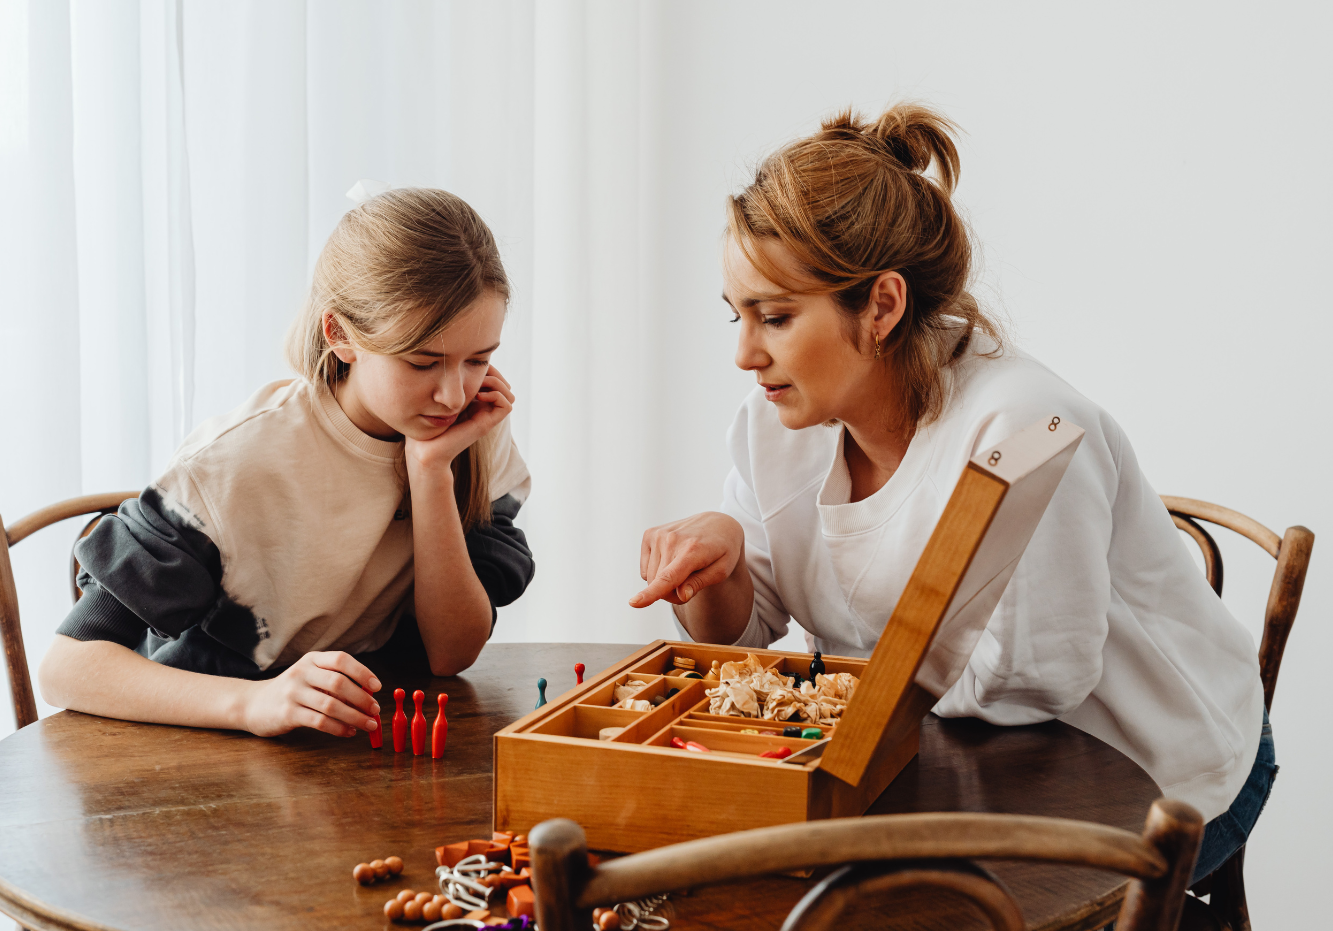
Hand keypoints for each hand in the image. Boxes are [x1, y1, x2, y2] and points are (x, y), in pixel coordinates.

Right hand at [240, 652, 380, 737]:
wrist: (254, 704)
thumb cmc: (292, 691)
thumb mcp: (311, 677)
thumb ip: (335, 682)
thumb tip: (368, 697)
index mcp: (312, 659)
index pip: (341, 660)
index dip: (362, 672)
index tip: (377, 687)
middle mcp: (302, 672)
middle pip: (338, 683)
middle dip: (362, 698)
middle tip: (375, 710)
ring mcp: (293, 693)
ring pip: (331, 705)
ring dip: (354, 716)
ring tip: (368, 724)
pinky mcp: (287, 713)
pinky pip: (319, 721)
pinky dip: (339, 728)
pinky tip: (349, 732)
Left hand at [405, 366, 514, 479]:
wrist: (424, 448)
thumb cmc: (426, 423)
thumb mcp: (439, 396)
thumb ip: (450, 383)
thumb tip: (457, 362)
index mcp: (473, 400)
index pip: (493, 377)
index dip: (487, 367)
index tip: (469, 365)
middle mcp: (482, 407)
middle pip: (503, 383)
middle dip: (493, 372)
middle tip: (476, 374)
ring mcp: (486, 416)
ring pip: (509, 393)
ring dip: (497, 382)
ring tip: (478, 384)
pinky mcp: (486, 424)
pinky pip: (507, 405)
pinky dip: (497, 395)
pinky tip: (478, 395)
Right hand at [631, 511, 744, 607]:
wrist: (717, 523)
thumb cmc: (723, 550)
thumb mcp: (722, 570)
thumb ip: (700, 583)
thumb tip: (680, 595)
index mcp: (692, 549)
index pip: (669, 577)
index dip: (652, 593)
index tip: (634, 603)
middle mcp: (672, 539)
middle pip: (660, 584)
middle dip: (673, 594)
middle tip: (690, 587)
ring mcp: (658, 534)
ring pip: (650, 579)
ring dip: (664, 584)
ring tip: (683, 570)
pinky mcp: (649, 534)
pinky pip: (645, 570)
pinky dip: (656, 572)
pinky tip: (671, 560)